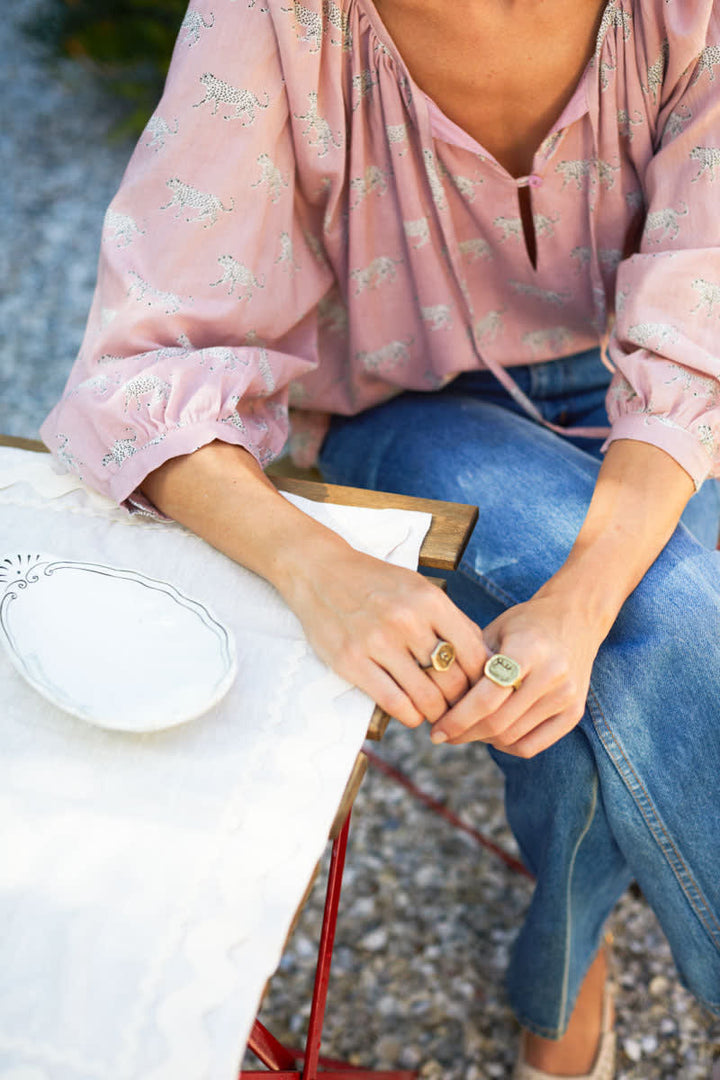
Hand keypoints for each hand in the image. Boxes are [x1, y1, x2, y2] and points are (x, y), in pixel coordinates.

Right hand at [282, 539, 487, 727]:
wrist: (320, 571)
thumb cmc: (376, 583)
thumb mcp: (419, 589)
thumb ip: (451, 620)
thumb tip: (485, 657)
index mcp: (430, 601)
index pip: (474, 654)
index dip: (483, 680)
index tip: (480, 691)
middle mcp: (407, 621)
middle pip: (452, 679)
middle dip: (460, 702)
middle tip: (459, 709)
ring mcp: (377, 642)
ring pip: (425, 696)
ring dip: (436, 713)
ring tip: (436, 713)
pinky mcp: (351, 661)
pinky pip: (393, 702)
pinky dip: (410, 716)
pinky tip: (412, 714)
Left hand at [429, 588, 605, 756]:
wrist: (576, 618)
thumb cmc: (526, 623)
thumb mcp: (495, 630)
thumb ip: (471, 663)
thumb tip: (439, 701)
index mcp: (528, 650)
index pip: (487, 698)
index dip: (457, 719)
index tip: (435, 730)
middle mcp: (552, 675)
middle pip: (498, 722)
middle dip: (464, 733)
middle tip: (443, 734)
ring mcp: (567, 697)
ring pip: (511, 737)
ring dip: (482, 739)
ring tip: (464, 730)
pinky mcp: (574, 713)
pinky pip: (531, 746)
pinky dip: (506, 746)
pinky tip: (491, 734)